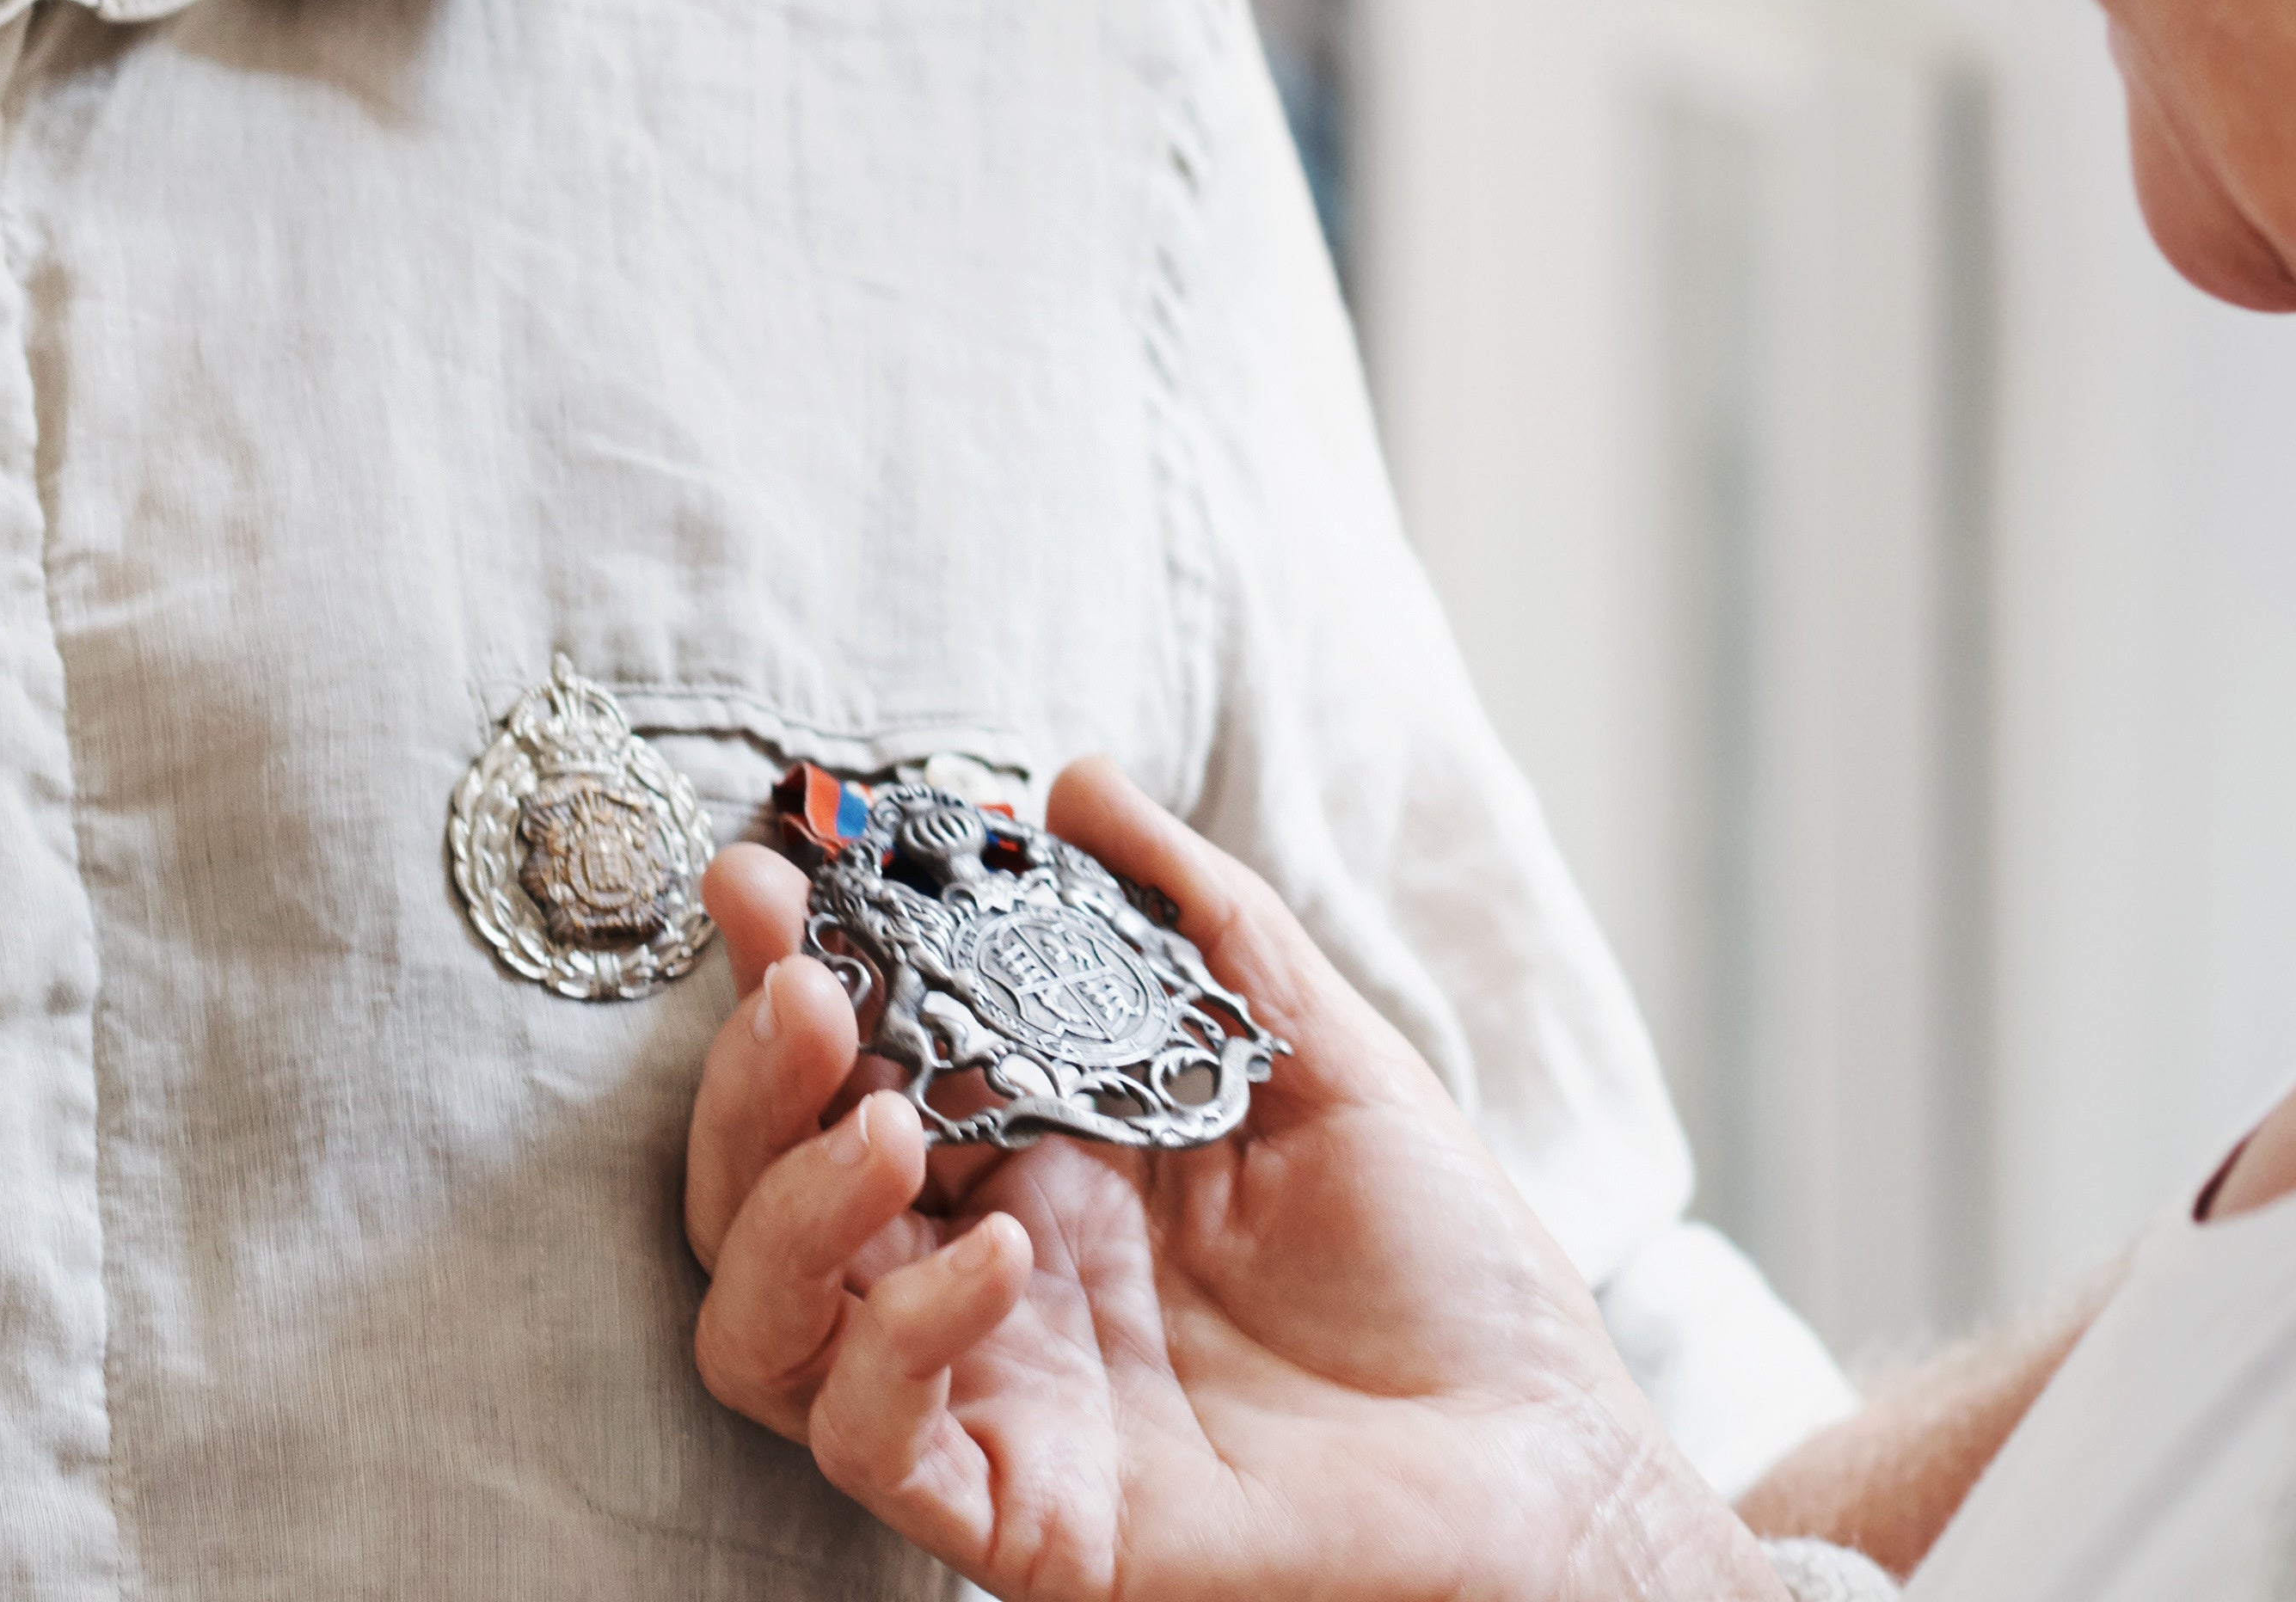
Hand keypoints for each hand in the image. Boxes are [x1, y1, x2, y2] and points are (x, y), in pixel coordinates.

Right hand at [682, 759, 1765, 1601]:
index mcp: (1034, 1163)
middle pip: (764, 1191)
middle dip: (750, 1080)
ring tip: (883, 1126)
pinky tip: (999, 1263)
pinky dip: (894, 1341)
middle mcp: (981, 1276)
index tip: (764, 873)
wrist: (1544, 1463)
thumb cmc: (1445, 1278)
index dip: (787, 968)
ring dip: (788, 1208)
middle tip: (806, 990)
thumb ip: (1202, 921)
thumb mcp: (1326, 1055)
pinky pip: (873, 1439)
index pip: (850, 1065)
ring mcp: (991, 1397)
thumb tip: (1078, 783)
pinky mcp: (1023, 1511)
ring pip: (763, 1327)